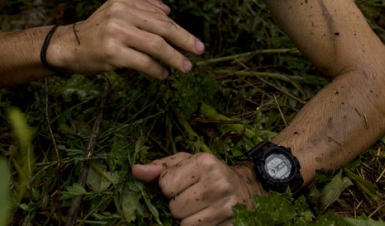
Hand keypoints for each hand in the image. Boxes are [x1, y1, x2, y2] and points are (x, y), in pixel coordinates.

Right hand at [47, 0, 204, 78]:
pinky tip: (163, 74)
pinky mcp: (112, 51)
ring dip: (174, 58)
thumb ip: (144, 4)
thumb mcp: (119, 8)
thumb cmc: (100, 28)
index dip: (179, 29)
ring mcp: (116, 31)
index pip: (160, 15)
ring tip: (186, 66)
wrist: (70, 45)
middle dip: (184, 40)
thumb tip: (168, 9)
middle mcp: (121, 11)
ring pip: (156, 45)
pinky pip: (143, 62)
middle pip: (162, 27)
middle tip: (199, 50)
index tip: (193, 42)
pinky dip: (157, 69)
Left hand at [132, 153, 262, 224]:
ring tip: (202, 210)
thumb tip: (135, 171)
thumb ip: (162, 168)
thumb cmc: (212, 174)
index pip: (165, 185)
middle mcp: (217, 184)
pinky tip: (210, 220)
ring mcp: (226, 208)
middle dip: (179, 206)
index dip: (170, 189)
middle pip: (174, 208)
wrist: (249, 188)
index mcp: (205, 163)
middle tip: (194, 199)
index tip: (184, 185)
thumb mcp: (189, 163)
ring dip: (189, 221)